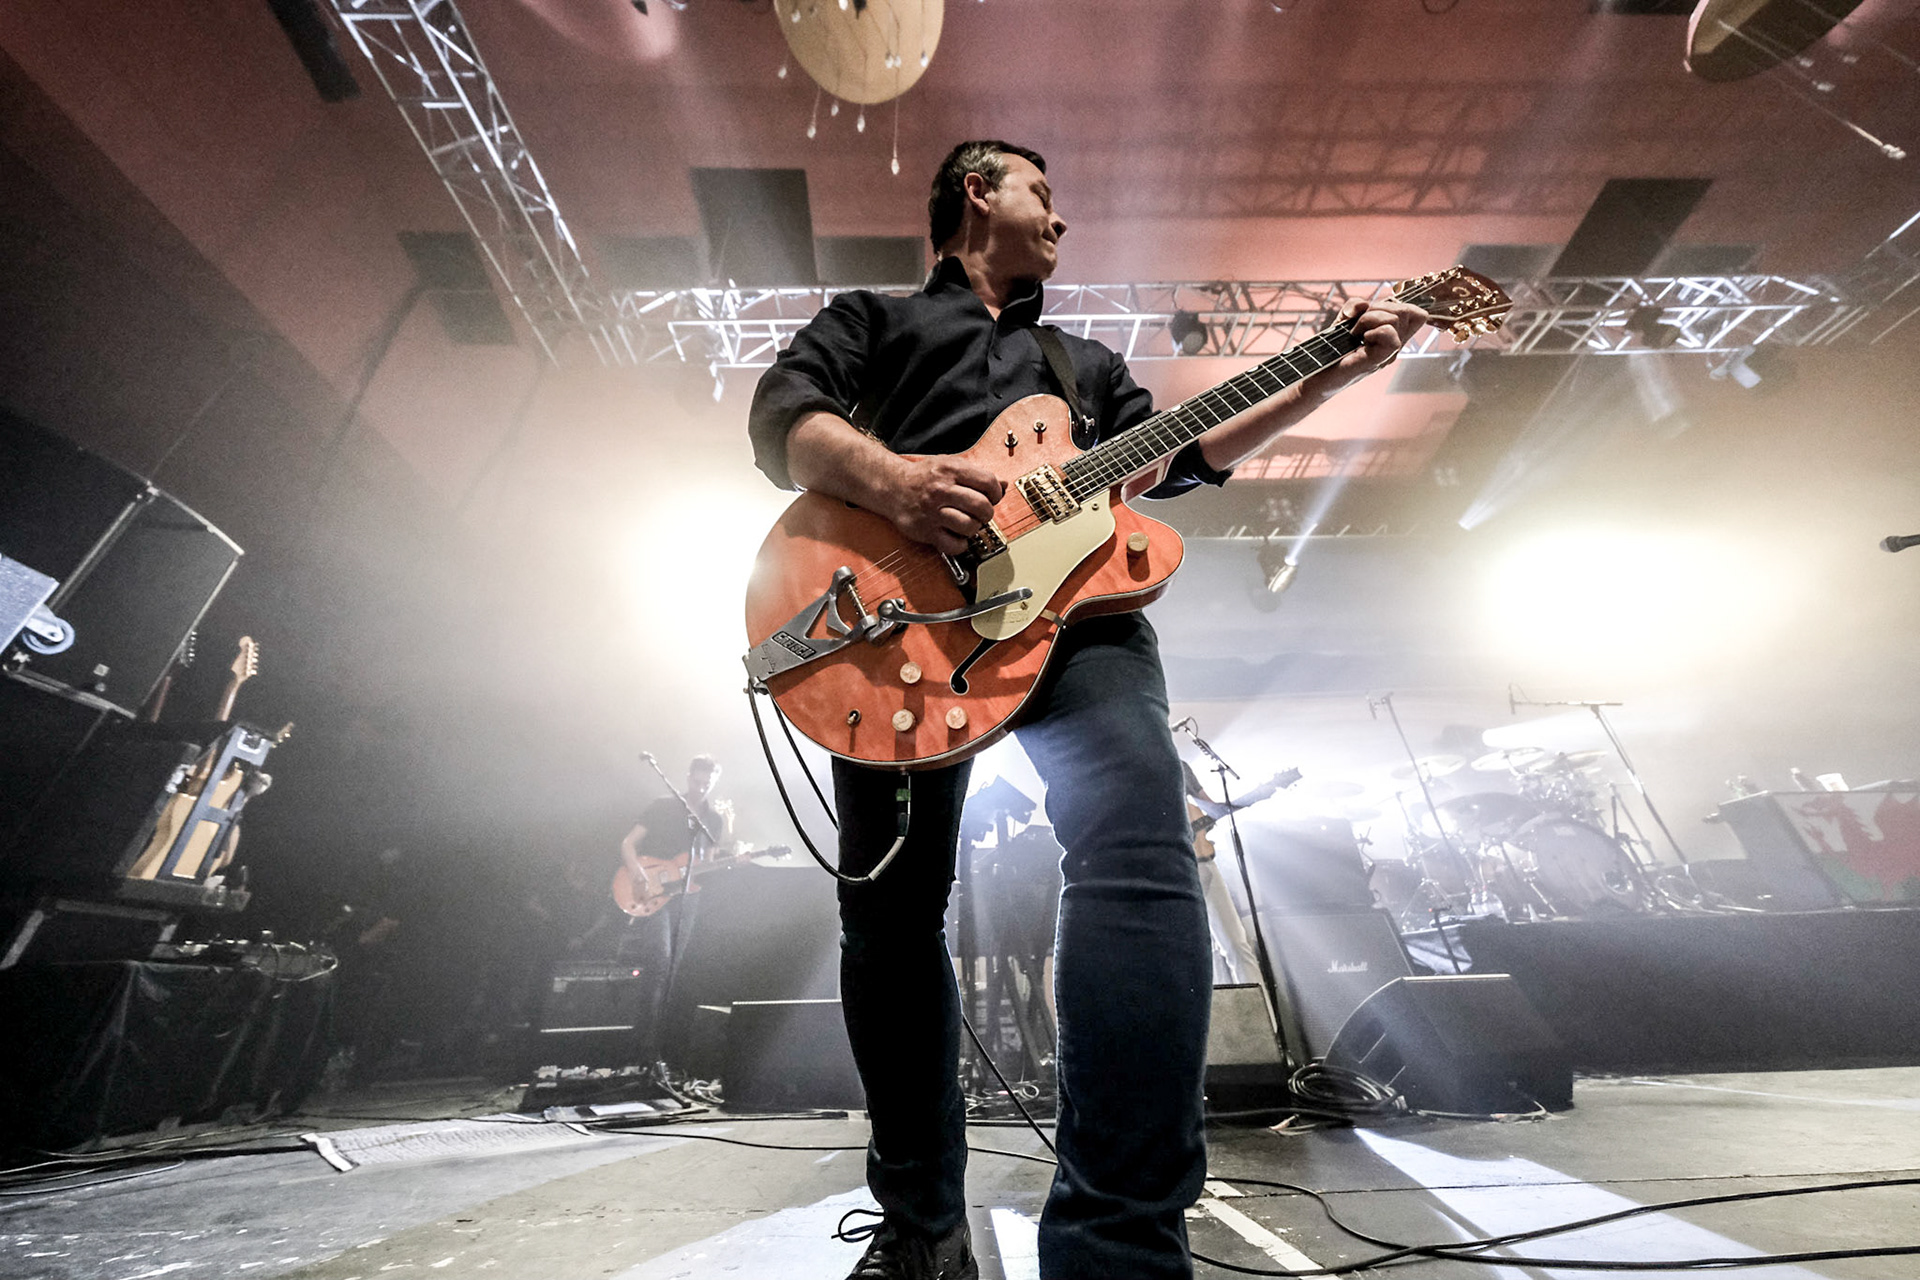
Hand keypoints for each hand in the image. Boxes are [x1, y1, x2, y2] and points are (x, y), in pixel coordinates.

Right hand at [880, 454, 1007, 555]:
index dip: (996, 492)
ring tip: (968, 523)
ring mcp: (933, 511)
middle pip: (981, 506)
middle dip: (987, 513)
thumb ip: (976, 474)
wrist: (893, 487)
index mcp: (950, 470)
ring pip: (969, 526)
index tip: (993, 497)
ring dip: (974, 528)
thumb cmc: (924, 477)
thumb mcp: (950, 464)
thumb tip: (1003, 485)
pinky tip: (957, 536)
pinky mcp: (926, 530)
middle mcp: (941, 490)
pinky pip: (953, 545)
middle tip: (982, 513)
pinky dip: (961, 544)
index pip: (988, 482)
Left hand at [1302, 297, 1429, 399]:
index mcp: (1392, 335)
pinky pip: (1392, 340)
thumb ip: (1355, 306)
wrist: (1316, 375)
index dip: (1400, 305)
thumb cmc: (1332, 350)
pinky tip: (1359, 340)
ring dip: (1369, 319)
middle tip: (1359, 323)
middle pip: (1406, 312)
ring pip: (1395, 320)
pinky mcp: (1377, 361)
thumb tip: (1363, 304)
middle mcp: (1394, 345)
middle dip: (1379, 307)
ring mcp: (1388, 355)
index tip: (1374, 312)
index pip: (1417, 315)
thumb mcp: (1344, 319)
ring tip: (1354, 333)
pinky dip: (1373, 332)